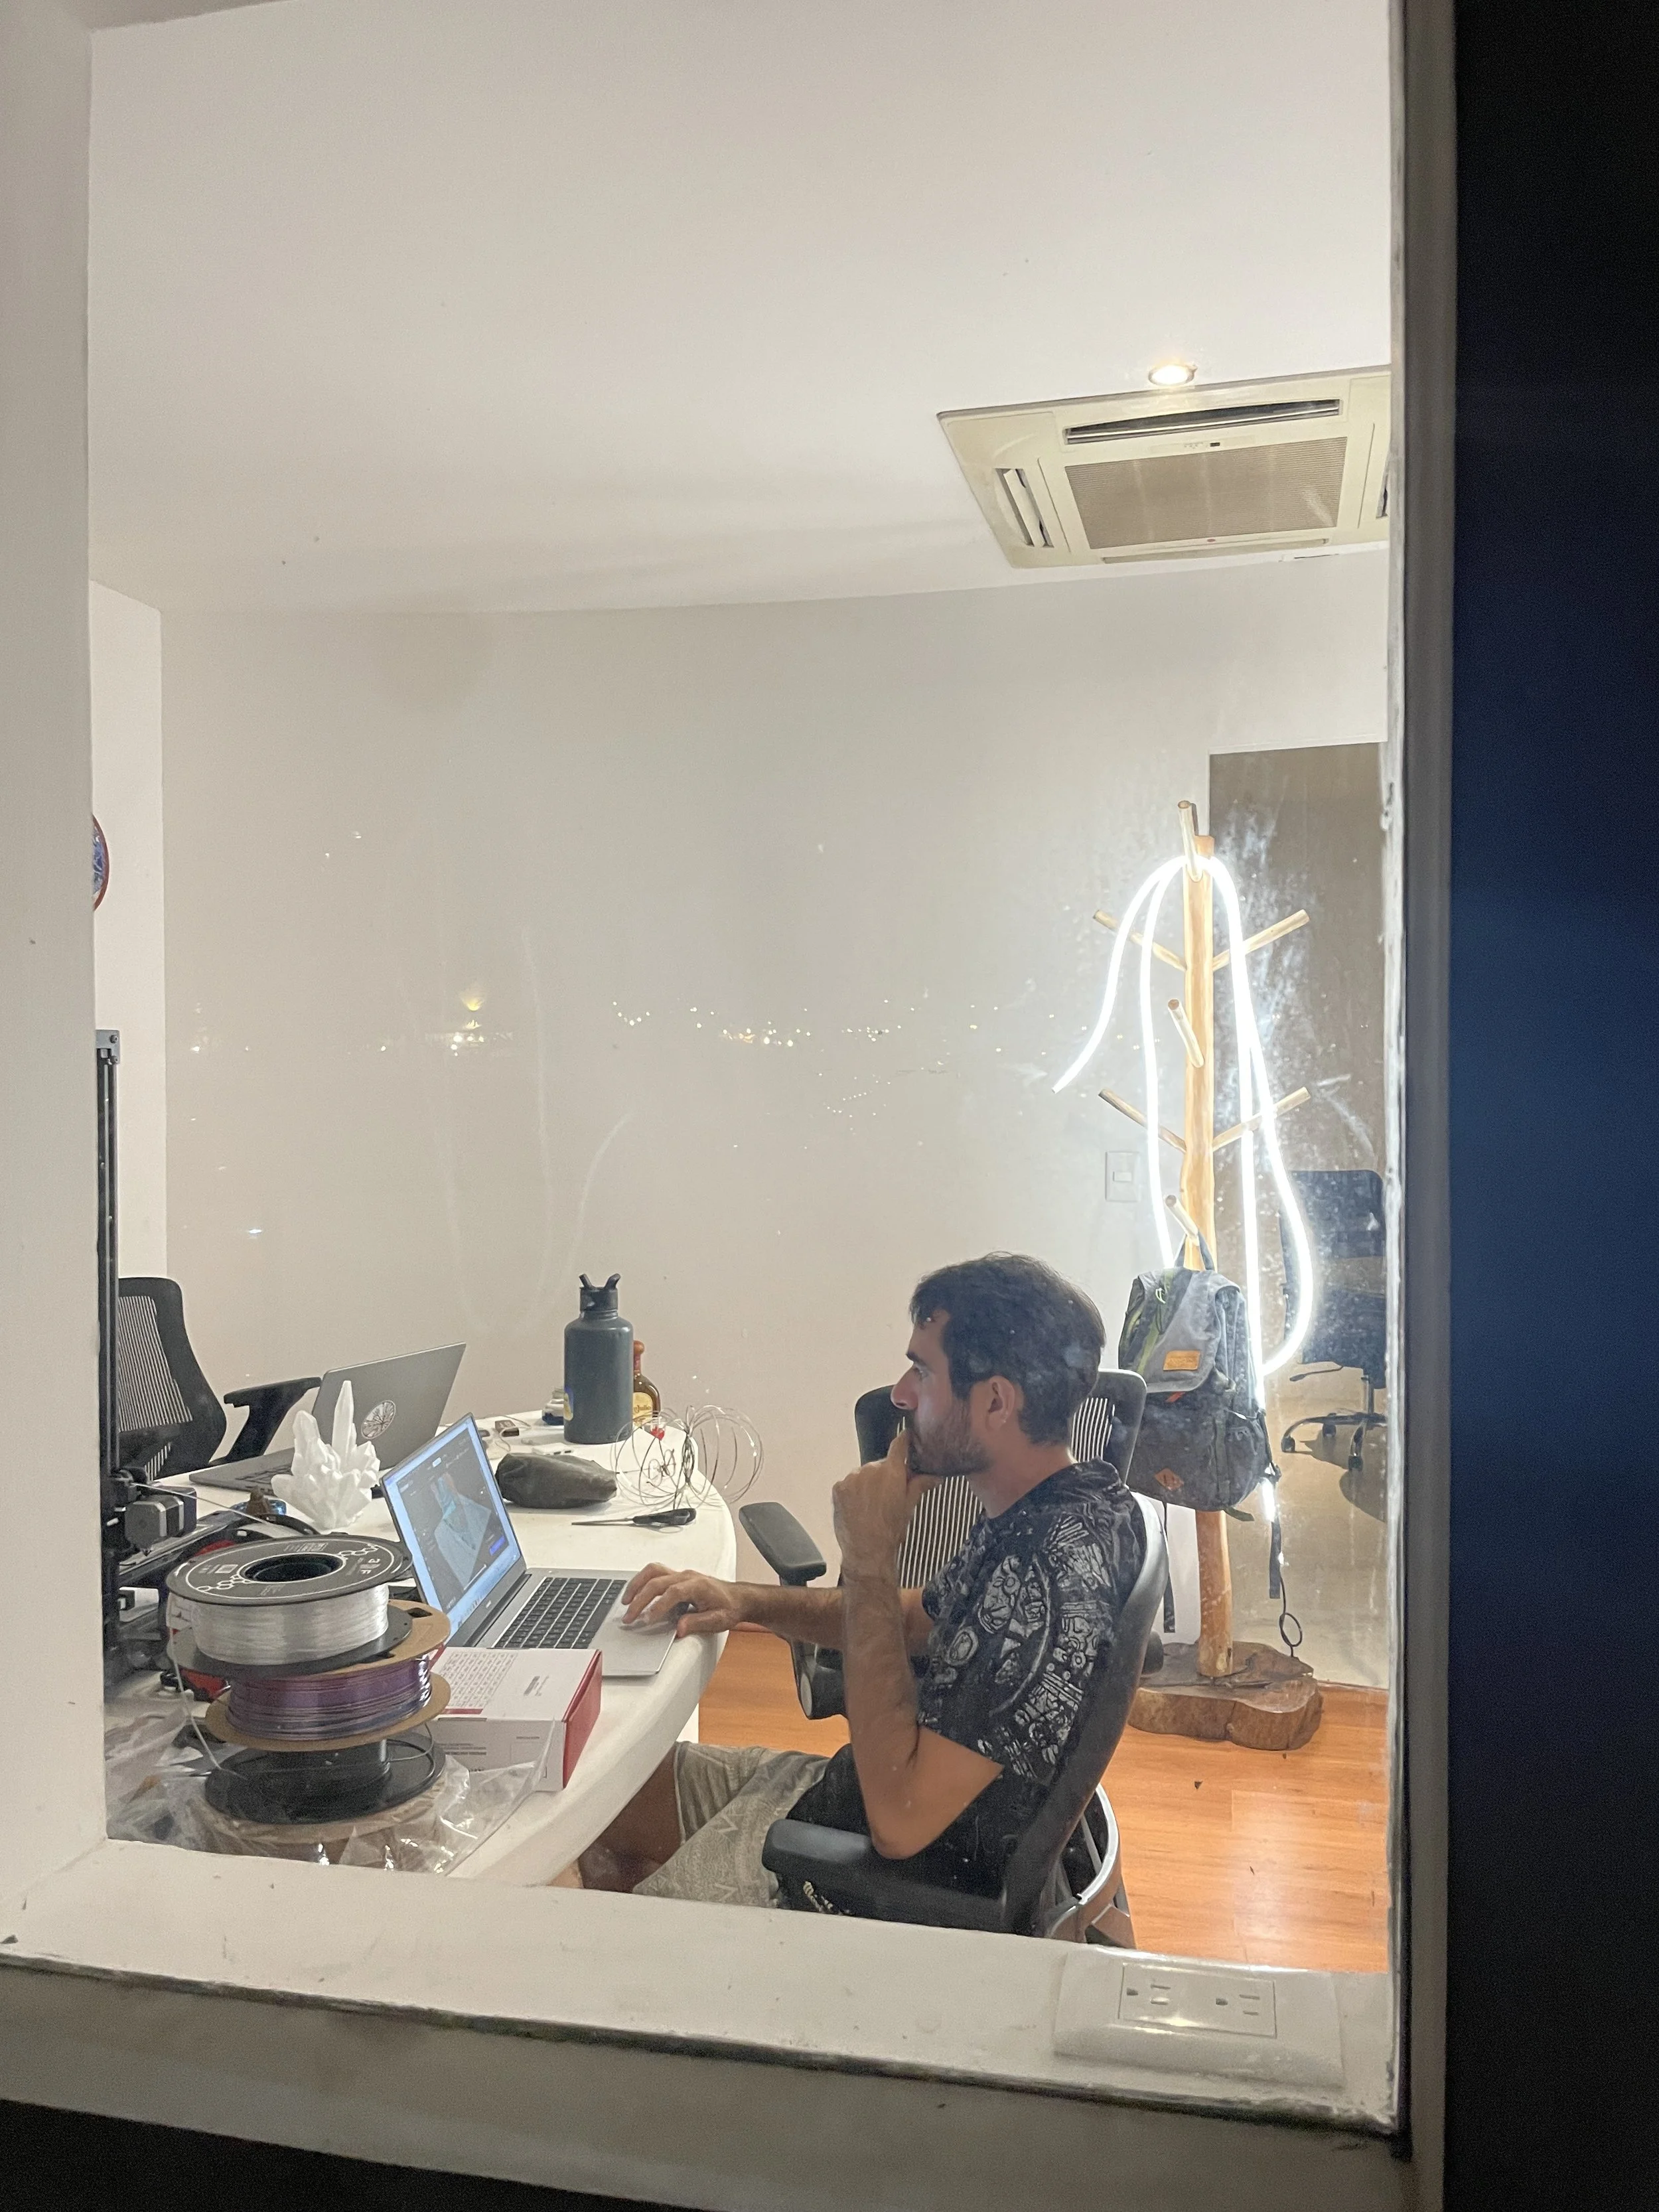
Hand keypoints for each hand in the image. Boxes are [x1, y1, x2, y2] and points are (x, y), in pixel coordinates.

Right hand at [622, 1562, 745, 1635]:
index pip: (673, 1593)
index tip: (646, 1619)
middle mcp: (687, 1576)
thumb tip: (679, 1628)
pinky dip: (642, 1582)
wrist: (739, 1598)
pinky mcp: (677, 1577)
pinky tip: (635, 1594)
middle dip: (640, 1599)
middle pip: (657, 1582)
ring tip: (625, 1602)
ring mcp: (681, 1574)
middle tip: (629, 1618)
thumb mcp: (718, 1620)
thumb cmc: (729, 1607)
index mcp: (698, 1585)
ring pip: (653, 1572)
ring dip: (637, 1585)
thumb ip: (698, 1623)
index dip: (658, 1606)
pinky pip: (655, 1573)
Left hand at [832, 1428, 931, 1578]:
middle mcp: (870, 1470)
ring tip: (872, 1505)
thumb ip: (920, 1484)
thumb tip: (936, 1475)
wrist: (867, 1551)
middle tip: (889, 1494)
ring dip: (868, 1483)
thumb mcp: (909, 1506)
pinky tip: (859, 1507)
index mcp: (891, 1472)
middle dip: (886, 1475)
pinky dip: (854, 1491)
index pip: (899, 1445)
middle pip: (881, 1464)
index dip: (905, 1440)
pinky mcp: (838, 1488)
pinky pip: (848, 1483)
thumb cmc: (890, 1530)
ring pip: (863, 1474)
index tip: (907, 1436)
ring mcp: (851, 1478)